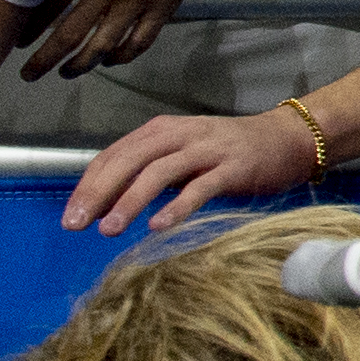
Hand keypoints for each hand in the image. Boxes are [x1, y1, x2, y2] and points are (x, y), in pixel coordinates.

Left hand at [17, 0, 230, 80]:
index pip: (48, 5)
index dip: (29, 28)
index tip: (17, 41)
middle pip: (69, 34)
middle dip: (45, 59)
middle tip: (28, 75)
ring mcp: (135, 2)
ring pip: (102, 45)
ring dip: (81, 64)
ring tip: (67, 72)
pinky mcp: (162, 8)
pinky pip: (139, 42)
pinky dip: (123, 56)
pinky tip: (111, 60)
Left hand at [63, 106, 320, 240]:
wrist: (288, 139)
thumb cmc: (230, 151)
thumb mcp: (183, 152)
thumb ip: (150, 168)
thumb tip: (107, 199)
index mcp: (161, 130)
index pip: (114, 155)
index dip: (88, 185)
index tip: (71, 216)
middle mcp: (180, 135)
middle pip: (129, 161)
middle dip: (98, 193)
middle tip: (76, 224)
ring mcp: (207, 151)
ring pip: (159, 173)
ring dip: (130, 201)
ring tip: (110, 230)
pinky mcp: (233, 169)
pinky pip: (200, 188)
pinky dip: (176, 206)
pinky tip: (158, 226)